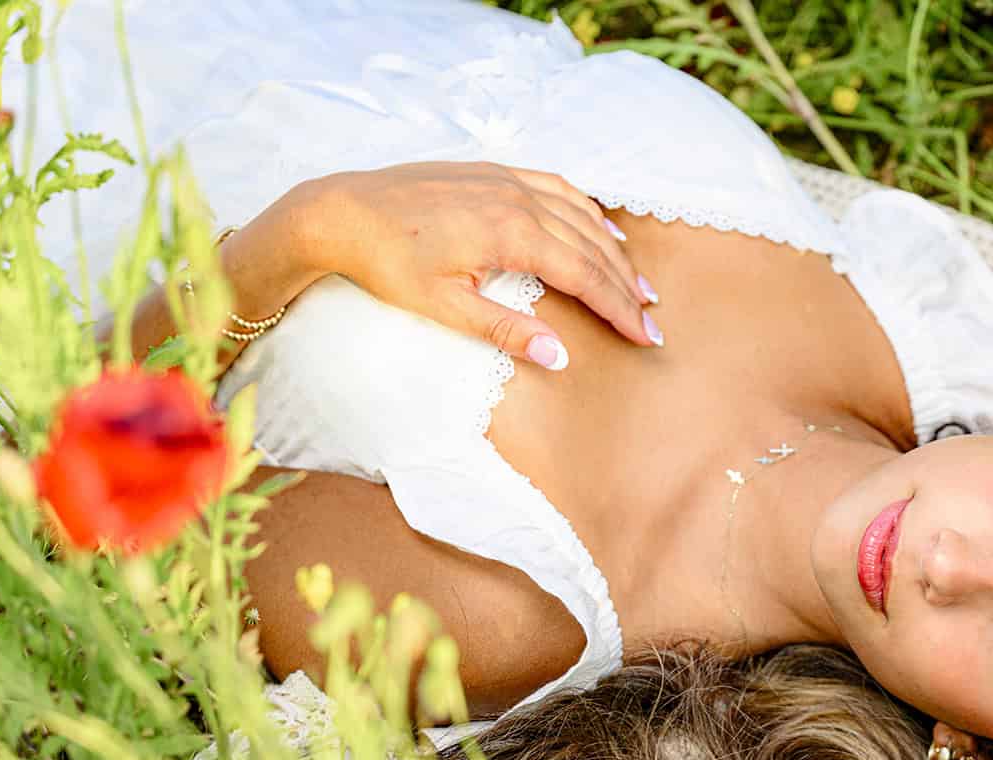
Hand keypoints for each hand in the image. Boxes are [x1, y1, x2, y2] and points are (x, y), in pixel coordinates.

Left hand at [292, 161, 660, 368]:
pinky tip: (599, 225)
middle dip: (625, 285)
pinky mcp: (492, 170)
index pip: (585, 276)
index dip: (619, 309)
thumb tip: (560, 356)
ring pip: (580, 214)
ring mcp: (506, 180)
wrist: (341, 212)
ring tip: (637, 280)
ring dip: (613, 249)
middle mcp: (518, 200)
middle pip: (591, 246)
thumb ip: (506, 330)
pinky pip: (556, 186)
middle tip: (651, 319)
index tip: (644, 337)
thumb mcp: (445, 307)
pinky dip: (585, 208)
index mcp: (512, 234)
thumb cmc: (387, 263)